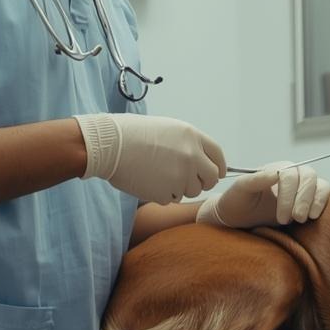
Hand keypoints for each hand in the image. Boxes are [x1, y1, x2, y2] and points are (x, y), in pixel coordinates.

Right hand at [75, 113, 224, 203]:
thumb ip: (190, 145)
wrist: (110, 144)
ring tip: (159, 175)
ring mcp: (180, 176)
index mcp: (193, 137)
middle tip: (189, 181)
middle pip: (211, 178)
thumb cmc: (135, 135)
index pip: (218, 156)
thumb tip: (204, 163)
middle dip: (203, 182)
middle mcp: (192, 156)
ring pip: (191, 191)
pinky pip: (173, 199)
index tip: (216, 173)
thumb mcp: (169, 129)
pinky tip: (149, 181)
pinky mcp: (166, 192)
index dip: (219, 167)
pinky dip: (163, 194)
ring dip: (180, 188)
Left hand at [196, 162, 329, 228]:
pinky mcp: (311, 198)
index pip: (290, 175)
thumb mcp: (240, 191)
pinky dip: (322, 203)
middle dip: (303, 199)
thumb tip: (274, 174)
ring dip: (315, 201)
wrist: (240, 219)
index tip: (281, 218)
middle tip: (295, 219)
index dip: (288, 196)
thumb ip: (254, 180)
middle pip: (308, 176)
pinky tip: (313, 216)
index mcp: (276, 169)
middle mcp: (292, 173)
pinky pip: (324, 194)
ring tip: (302, 219)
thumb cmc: (237, 203)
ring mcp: (302, 185)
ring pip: (320, 184)